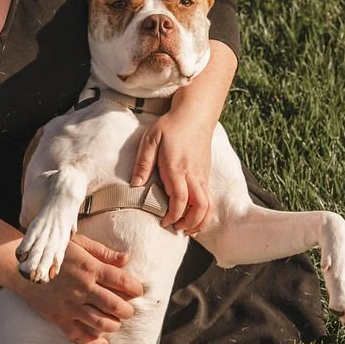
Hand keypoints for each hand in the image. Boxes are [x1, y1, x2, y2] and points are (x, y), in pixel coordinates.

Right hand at [13, 232, 142, 343]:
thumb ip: (103, 252)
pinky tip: (102, 342)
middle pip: (115, 306)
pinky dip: (92, 343)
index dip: (135, 287)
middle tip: (128, 310)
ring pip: (101, 323)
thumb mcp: (78, 244)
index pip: (122, 281)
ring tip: (116, 322)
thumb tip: (126, 259)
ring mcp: (70, 305)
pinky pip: (78, 335)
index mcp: (90, 268)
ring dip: (114, 326)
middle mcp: (82, 288)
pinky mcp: (59, 318)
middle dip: (127, 311)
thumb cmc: (52, 253)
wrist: (21, 268)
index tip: (137, 290)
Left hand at [130, 112, 212, 233]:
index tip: (163, 222)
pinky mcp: (206, 174)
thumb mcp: (150, 139)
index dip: (173, 216)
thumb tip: (134, 184)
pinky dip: (204, 211)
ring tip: (186, 227)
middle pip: (201, 207)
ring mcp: (203, 175)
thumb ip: (143, 163)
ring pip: (209, 205)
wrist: (195, 114)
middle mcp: (193, 174)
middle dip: (190, 223)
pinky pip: (209, 198)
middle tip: (176, 228)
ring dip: (200, 220)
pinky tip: (192, 214)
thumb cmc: (171, 126)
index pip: (180, 199)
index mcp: (177, 168)